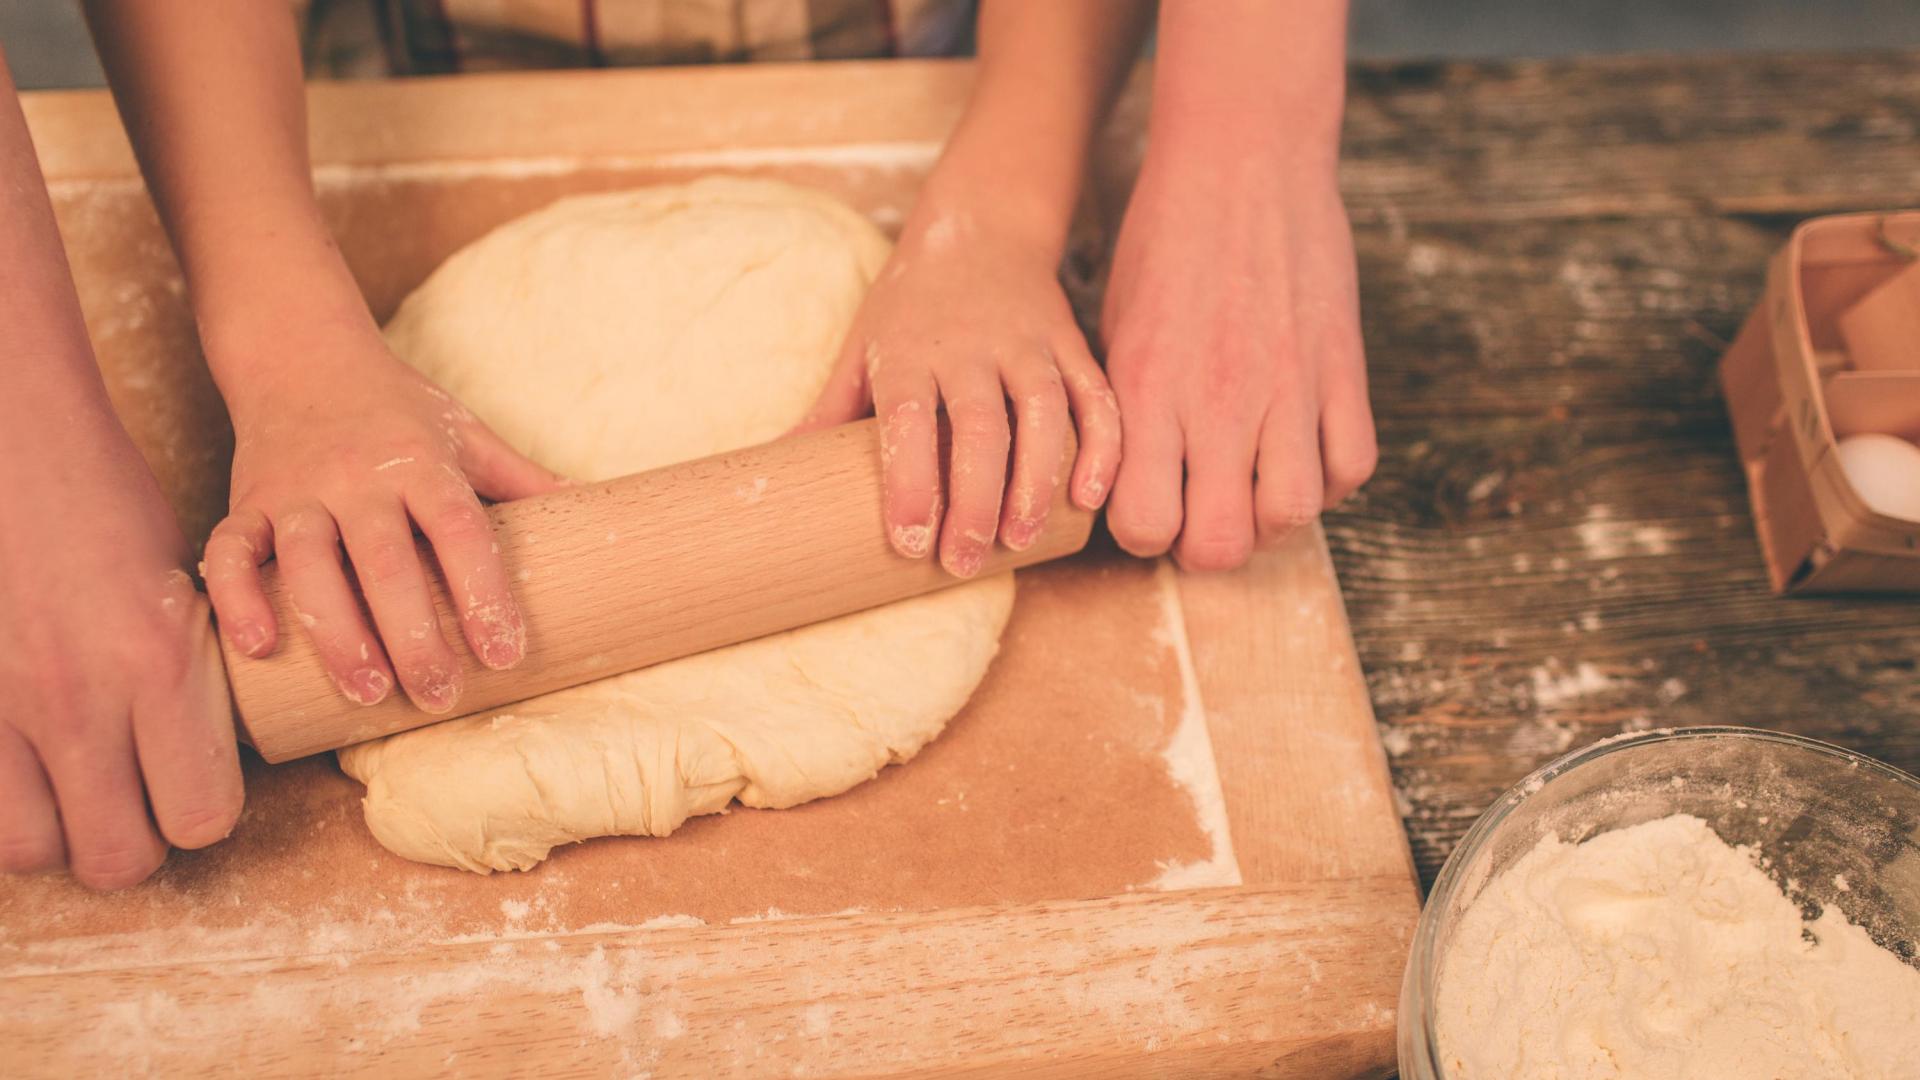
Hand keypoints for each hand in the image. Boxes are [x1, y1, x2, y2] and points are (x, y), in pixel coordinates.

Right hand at [0, 453, 241, 888]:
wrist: (12, 447)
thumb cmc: (109, 507)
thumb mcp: (184, 588)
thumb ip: (188, 678)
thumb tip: (207, 750)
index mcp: (160, 666)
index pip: (203, 818)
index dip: (205, 816)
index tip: (198, 787)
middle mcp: (81, 699)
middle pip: (118, 858)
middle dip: (137, 843)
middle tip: (138, 802)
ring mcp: (3, 705)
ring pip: (33, 849)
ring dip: (60, 833)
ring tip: (76, 791)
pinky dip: (5, 803)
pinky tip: (25, 767)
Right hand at [205, 317, 565, 712]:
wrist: (300, 351)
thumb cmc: (397, 408)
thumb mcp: (466, 433)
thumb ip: (522, 478)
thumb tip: (595, 509)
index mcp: (421, 462)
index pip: (460, 532)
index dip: (484, 594)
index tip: (508, 655)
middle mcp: (357, 476)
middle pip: (385, 560)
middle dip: (413, 633)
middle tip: (439, 696)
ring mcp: (295, 490)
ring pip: (307, 564)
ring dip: (336, 631)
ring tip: (367, 690)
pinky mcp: (245, 501)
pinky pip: (230, 552)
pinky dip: (237, 599)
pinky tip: (258, 649)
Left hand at [800, 209, 1120, 576]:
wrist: (981, 227)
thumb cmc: (911, 304)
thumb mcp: (862, 346)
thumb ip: (830, 412)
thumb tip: (772, 472)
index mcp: (909, 350)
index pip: (908, 421)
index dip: (911, 484)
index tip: (910, 543)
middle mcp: (970, 345)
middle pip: (979, 426)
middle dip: (975, 500)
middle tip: (964, 562)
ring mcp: (1026, 343)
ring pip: (1043, 413)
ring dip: (1036, 481)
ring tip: (1022, 541)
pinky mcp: (1070, 342)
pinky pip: (1094, 396)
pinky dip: (1100, 446)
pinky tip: (1088, 496)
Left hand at [1101, 152, 1376, 570]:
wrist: (1242, 158)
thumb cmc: (1162, 239)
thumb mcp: (1114, 323)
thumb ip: (1121, 408)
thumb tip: (1117, 480)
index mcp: (1147, 390)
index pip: (1144, 526)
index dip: (1143, 536)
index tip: (1149, 510)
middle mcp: (1217, 400)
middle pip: (1222, 542)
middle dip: (1208, 548)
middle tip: (1203, 516)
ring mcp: (1288, 386)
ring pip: (1290, 515)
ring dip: (1270, 520)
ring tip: (1253, 489)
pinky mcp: (1341, 367)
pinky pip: (1349, 467)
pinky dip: (1327, 479)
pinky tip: (1302, 454)